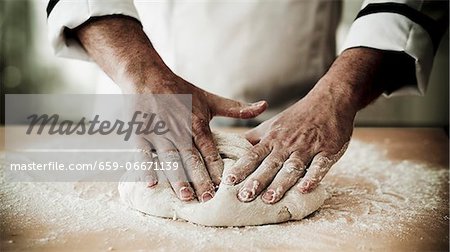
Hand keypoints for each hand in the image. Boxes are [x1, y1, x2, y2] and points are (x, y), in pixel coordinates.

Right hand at [74, 15, 266, 201]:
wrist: (147, 74)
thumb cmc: (180, 89)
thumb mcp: (209, 99)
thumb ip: (236, 108)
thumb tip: (265, 106)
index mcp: (197, 124)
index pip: (210, 151)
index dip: (217, 169)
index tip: (225, 187)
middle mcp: (179, 130)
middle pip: (192, 158)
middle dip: (200, 179)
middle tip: (208, 199)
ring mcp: (159, 132)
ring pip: (170, 159)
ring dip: (178, 178)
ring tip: (185, 197)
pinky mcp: (140, 132)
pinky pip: (143, 152)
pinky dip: (146, 167)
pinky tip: (150, 184)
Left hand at [223, 80, 354, 202]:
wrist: (329, 101)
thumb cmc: (298, 116)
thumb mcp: (273, 124)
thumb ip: (255, 138)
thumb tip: (234, 147)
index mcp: (273, 139)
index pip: (253, 155)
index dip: (241, 168)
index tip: (228, 181)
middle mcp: (287, 144)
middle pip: (270, 164)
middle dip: (257, 181)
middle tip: (245, 196)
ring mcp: (307, 148)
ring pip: (292, 167)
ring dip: (281, 183)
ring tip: (269, 199)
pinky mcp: (327, 151)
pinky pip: (319, 166)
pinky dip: (313, 177)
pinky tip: (305, 189)